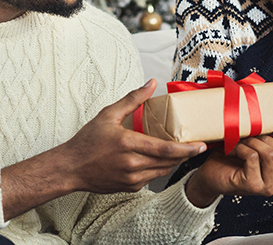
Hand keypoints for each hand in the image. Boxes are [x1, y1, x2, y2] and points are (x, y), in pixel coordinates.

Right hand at [55, 79, 207, 193]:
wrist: (70, 168)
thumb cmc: (87, 141)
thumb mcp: (108, 115)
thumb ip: (132, 99)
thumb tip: (150, 83)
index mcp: (128, 144)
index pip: (166, 150)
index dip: (187, 149)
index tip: (201, 146)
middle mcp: (132, 164)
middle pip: (169, 162)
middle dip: (186, 155)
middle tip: (198, 146)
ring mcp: (131, 179)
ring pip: (162, 171)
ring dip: (174, 162)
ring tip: (182, 151)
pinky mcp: (130, 188)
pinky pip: (152, 178)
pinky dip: (159, 169)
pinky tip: (159, 160)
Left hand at [183, 129, 272, 206]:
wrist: (210, 175)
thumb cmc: (235, 158)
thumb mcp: (260, 146)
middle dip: (267, 137)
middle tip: (250, 135)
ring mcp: (268, 188)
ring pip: (270, 153)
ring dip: (253, 142)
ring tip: (240, 142)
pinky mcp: (253, 186)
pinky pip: (253, 157)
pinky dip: (241, 147)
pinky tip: (233, 149)